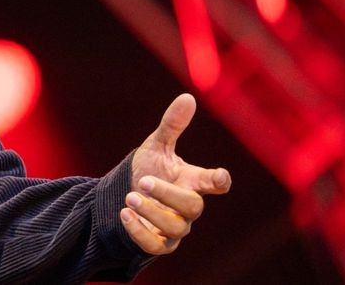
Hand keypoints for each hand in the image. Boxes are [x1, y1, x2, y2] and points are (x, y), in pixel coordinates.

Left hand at [123, 93, 231, 254]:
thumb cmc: (151, 169)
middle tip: (144, 181)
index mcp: (192, 180)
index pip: (215, 183)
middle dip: (169, 195)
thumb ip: (172, 125)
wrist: (128, 194)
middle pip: (193, 206)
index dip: (219, 181)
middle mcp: (189, 206)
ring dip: (152, 213)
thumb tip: (188, 97)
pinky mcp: (160, 243)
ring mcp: (176, 227)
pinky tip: (125, 215)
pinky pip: (156, 246)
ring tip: (130, 197)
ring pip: (176, 228)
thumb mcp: (158, 145)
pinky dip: (140, 232)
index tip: (219, 176)